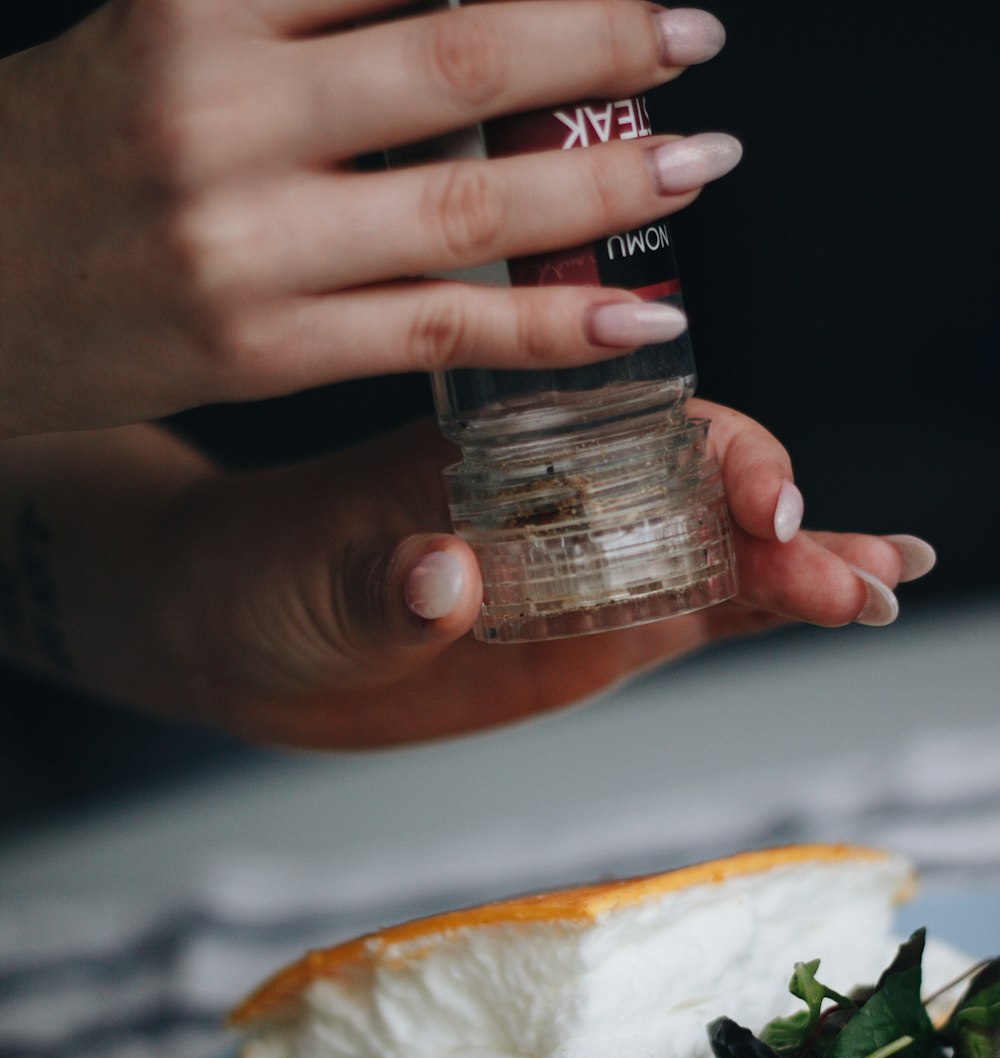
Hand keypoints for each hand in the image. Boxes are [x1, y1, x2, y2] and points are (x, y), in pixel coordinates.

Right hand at [0, 0, 736, 437]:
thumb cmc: (73, 147)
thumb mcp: (162, 28)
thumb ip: (298, 9)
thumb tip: (455, 7)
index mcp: (193, 3)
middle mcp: (219, 111)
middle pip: (456, 58)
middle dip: (598, 40)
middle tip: (692, 32)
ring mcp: (245, 242)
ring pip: (466, 204)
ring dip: (602, 186)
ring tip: (698, 162)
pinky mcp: (263, 350)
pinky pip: (438, 333)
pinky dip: (548, 328)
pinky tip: (635, 318)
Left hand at [102, 401, 933, 748]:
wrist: (228, 640)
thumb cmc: (254, 576)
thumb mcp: (304, 579)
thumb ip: (380, 582)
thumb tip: (447, 579)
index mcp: (506, 452)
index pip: (638, 428)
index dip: (718, 459)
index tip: (759, 507)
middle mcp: (562, 500)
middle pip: (703, 494)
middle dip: (789, 526)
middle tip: (857, 573)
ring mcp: (583, 572)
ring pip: (715, 559)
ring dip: (804, 570)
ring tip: (880, 588)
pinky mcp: (584, 639)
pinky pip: (687, 618)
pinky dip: (763, 614)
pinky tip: (832, 610)